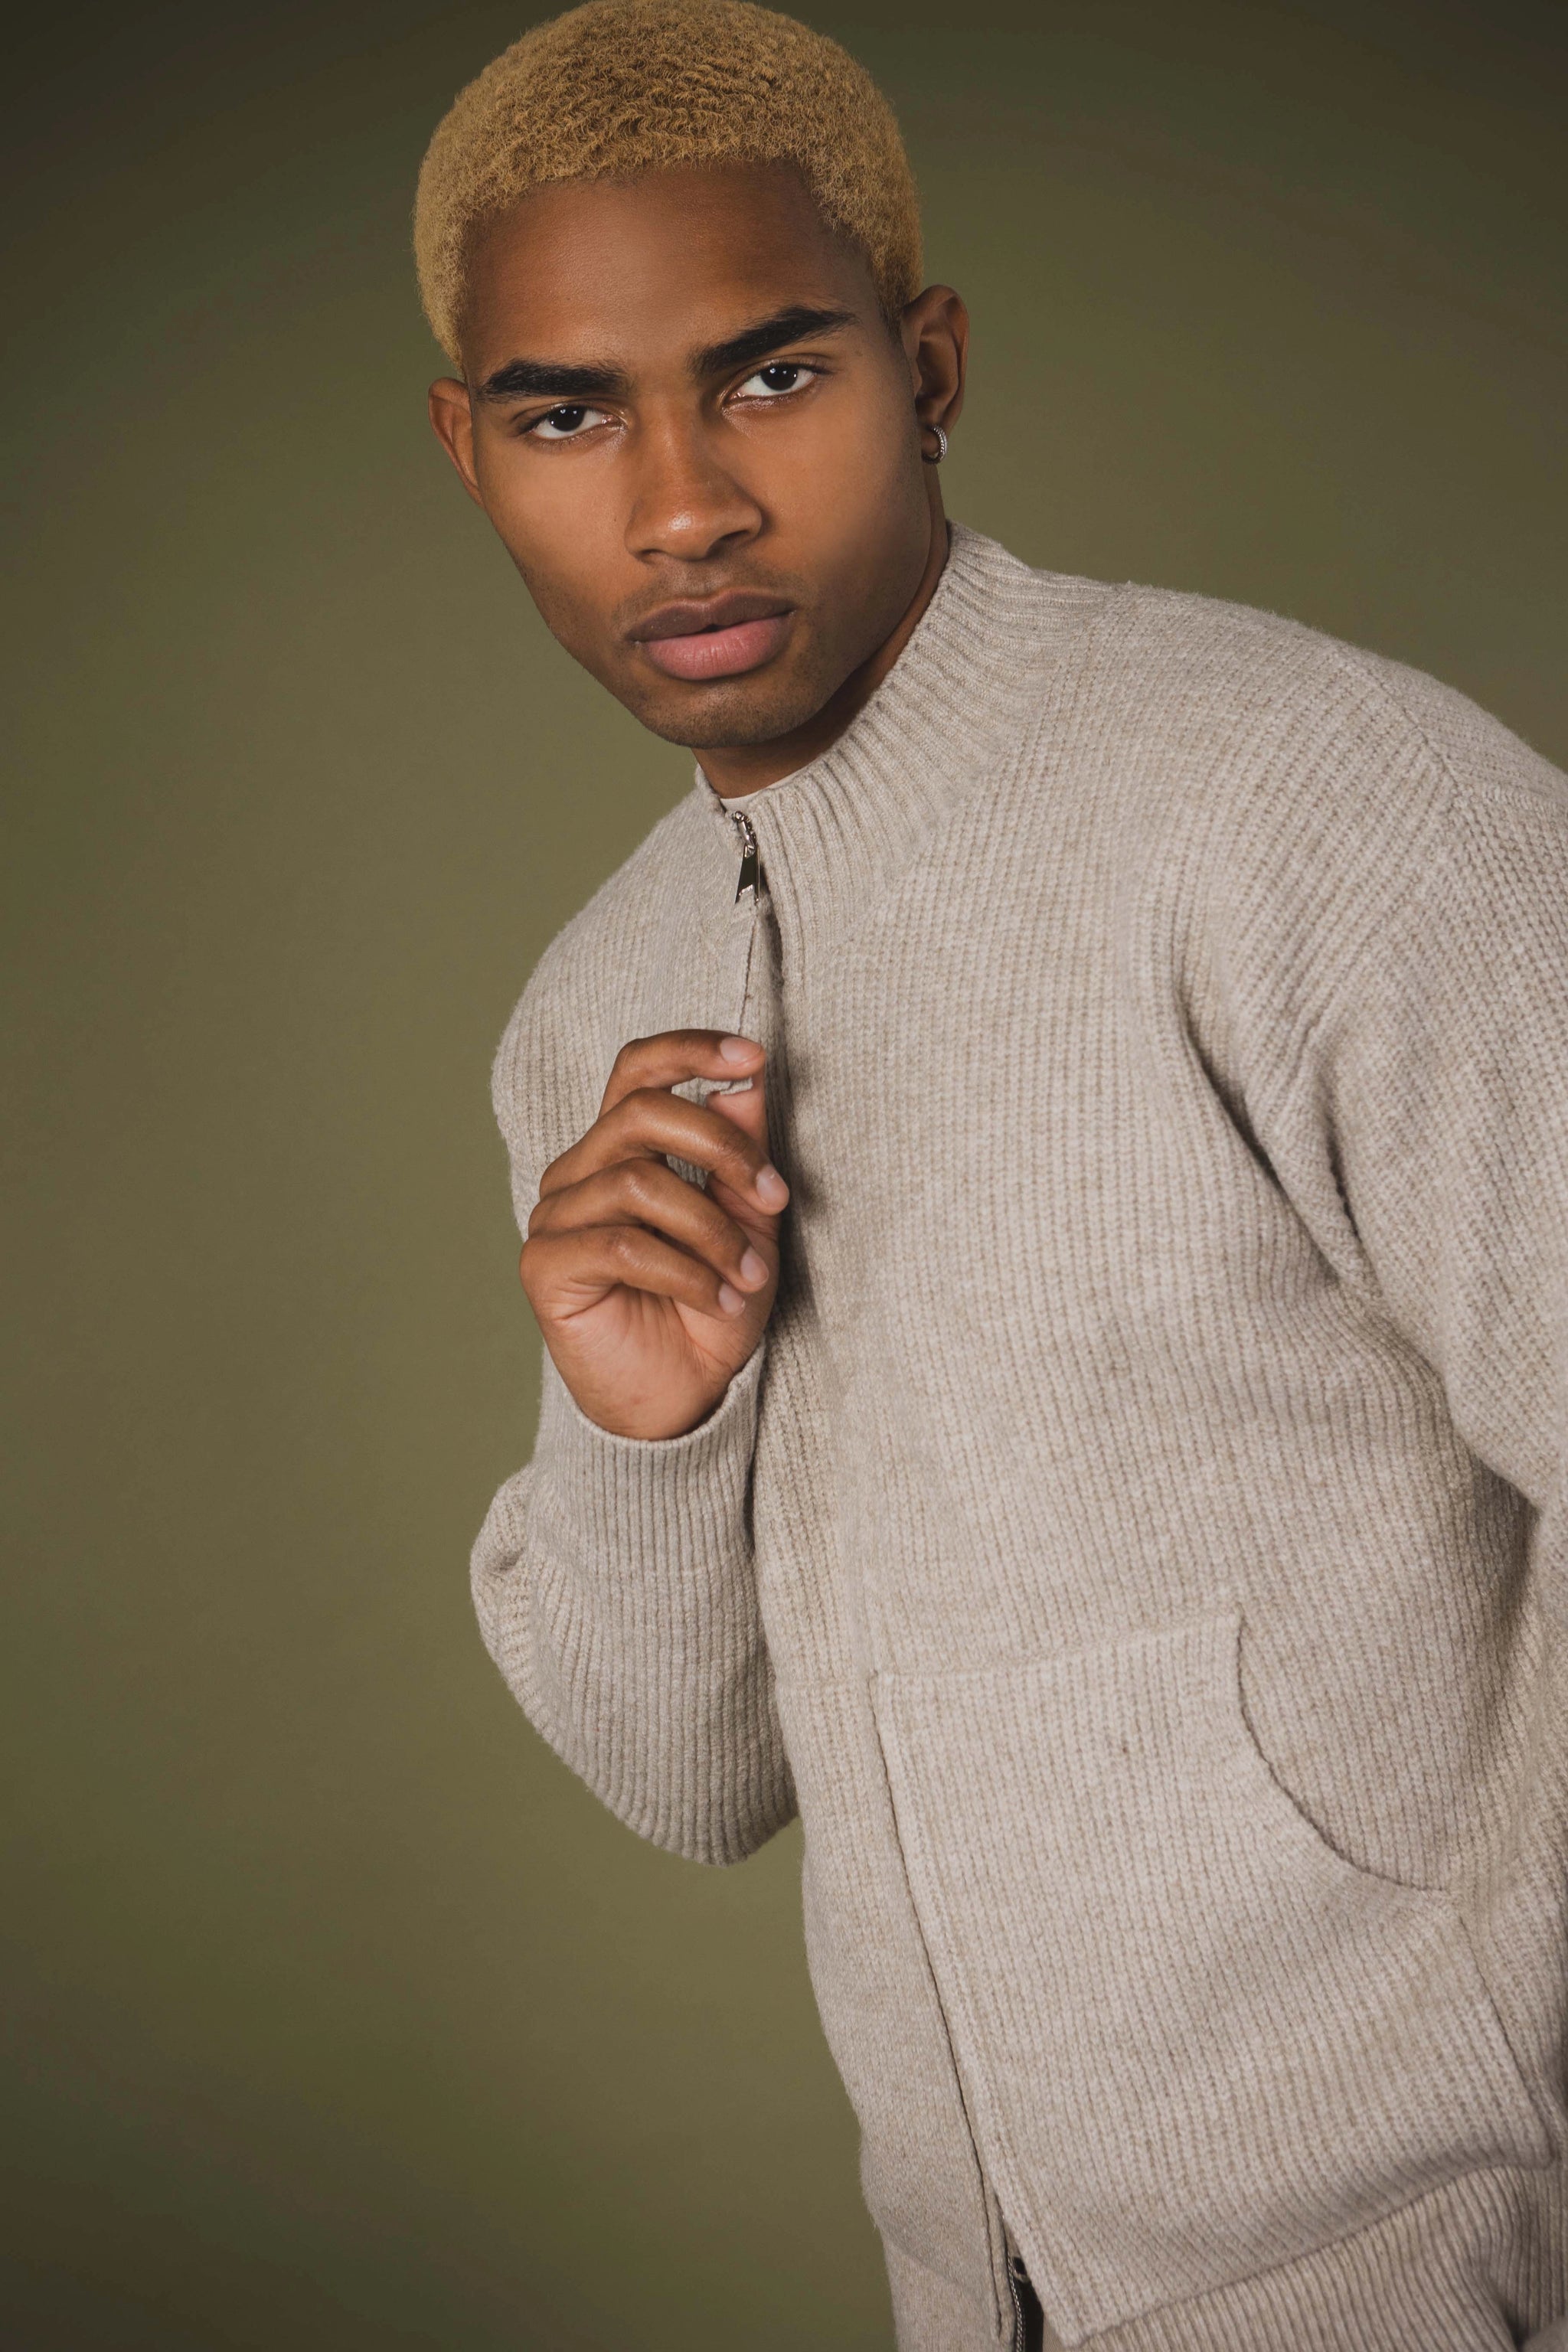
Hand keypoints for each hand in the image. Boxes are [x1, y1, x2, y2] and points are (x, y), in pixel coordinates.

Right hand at [520, 1030, 788, 1439]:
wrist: (681, 1401)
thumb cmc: (711, 1309)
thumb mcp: (747, 1226)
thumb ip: (741, 1156)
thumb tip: (745, 1083)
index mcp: (620, 1150)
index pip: (638, 1071)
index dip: (690, 1050)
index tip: (753, 1056)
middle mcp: (578, 1172)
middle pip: (642, 1112)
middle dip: (723, 1147)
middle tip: (776, 1197)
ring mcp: (554, 1217)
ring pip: (639, 1181)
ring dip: (714, 1229)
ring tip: (749, 1277)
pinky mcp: (544, 1266)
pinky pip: (621, 1243)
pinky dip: (686, 1271)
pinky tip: (718, 1300)